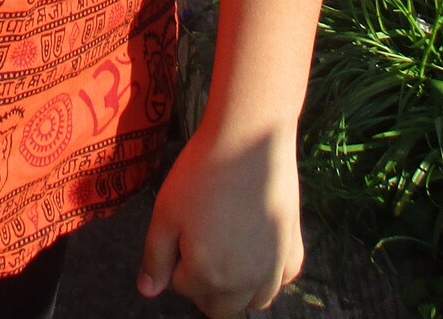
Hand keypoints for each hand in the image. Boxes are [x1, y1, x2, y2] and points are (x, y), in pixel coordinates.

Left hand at [136, 120, 303, 316]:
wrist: (249, 139)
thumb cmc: (202, 173)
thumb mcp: (165, 213)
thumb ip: (155, 257)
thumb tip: (148, 291)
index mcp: (209, 276)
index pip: (183, 287)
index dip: (176, 259)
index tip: (181, 227)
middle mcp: (245, 283)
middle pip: (220, 308)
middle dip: (205, 285)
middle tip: (200, 242)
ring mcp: (273, 267)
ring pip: (255, 301)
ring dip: (239, 288)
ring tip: (227, 246)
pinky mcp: (294, 247)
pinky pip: (284, 278)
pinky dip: (271, 273)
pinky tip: (259, 247)